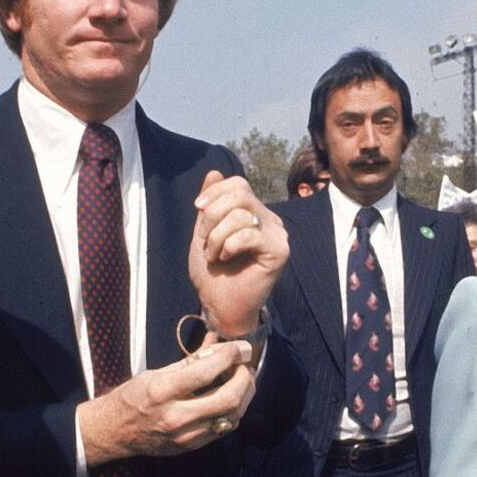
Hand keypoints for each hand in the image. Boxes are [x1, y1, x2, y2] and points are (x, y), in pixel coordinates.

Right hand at [80, 341, 256, 465]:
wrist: (113, 432)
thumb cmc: (131, 397)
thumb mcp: (154, 373)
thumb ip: (188, 360)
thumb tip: (215, 341)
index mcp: (161, 392)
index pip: (204, 372)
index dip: (228, 356)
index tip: (240, 347)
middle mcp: (175, 416)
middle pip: (227, 399)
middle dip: (244, 378)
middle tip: (245, 365)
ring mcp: (185, 435)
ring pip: (231, 417)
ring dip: (244, 396)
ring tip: (243, 379)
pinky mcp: (191, 447)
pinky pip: (223, 429)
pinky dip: (234, 411)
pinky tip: (232, 398)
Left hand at [189, 171, 287, 337]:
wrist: (219, 305)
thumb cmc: (213, 273)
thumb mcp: (204, 231)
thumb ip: (210, 203)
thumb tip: (215, 171)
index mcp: (254, 211)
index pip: (238, 183)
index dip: (215, 192)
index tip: (197, 209)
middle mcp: (269, 219)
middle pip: (240, 194)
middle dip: (212, 215)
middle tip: (205, 239)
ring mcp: (277, 234)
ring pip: (241, 215)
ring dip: (217, 237)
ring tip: (214, 254)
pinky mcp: (279, 251)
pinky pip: (249, 235)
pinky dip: (229, 246)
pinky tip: (226, 259)